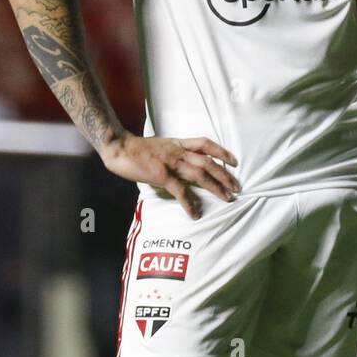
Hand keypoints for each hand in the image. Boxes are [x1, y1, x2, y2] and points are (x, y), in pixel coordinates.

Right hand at [101, 132, 239, 218]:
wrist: (119, 146)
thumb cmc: (137, 148)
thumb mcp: (160, 146)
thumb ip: (173, 153)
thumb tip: (182, 165)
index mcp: (178, 143)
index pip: (206, 143)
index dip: (222, 151)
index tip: (234, 161)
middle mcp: (178, 151)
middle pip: (208, 162)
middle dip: (225, 175)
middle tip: (237, 187)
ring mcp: (171, 163)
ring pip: (200, 174)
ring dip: (216, 187)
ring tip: (228, 198)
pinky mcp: (162, 175)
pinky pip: (180, 191)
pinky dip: (189, 203)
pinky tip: (195, 214)